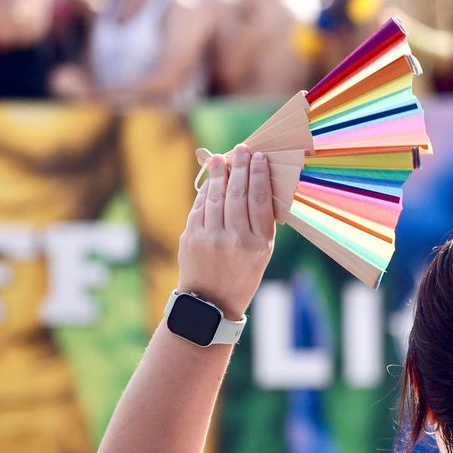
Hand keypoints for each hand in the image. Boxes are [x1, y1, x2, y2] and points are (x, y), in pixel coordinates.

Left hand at [178, 146, 277, 319]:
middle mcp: (236, 240)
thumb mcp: (262, 253)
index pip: (260, 200)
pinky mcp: (191, 238)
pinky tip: (211, 181)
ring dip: (220, 174)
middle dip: (240, 167)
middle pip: (238, 194)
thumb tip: (252, 183)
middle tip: (242, 150)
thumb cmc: (242, 273)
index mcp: (259, 244)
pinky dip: (205, 192)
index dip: (259, 174)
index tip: (259, 157)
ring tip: (222, 158)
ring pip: (216, 197)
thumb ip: (258, 221)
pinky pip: (199, 207)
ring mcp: (211, 239)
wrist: (211, 302)